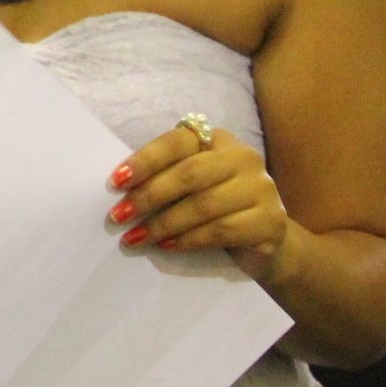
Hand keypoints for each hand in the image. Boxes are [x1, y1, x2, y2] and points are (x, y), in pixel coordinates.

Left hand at [107, 119, 297, 283]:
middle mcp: (243, 158)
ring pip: (203, 205)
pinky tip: (166, 246)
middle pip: (189, 174)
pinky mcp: (270, 221)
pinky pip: (220, 231)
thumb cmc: (215, 209)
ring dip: (162, 223)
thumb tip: (120, 192)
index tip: (115, 182)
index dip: (145, 160)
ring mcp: (261, 189)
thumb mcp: (191, 187)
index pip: (177, 142)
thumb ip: (166, 179)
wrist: (264, 239)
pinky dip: (188, 240)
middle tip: (118, 216)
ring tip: (134, 237)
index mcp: (218, 140)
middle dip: (149, 196)